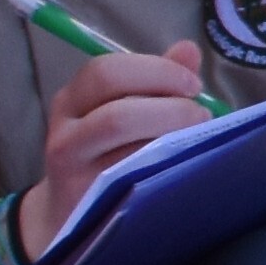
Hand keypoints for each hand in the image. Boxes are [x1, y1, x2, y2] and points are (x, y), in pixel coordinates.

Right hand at [16, 42, 213, 258]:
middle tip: (200, 114)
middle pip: (116, 112)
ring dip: (169, 133)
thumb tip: (189, 49)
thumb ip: (154, 81)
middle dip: (170, 108)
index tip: (193, 84)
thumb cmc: (104, 155)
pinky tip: (183, 164)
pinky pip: (127, 177)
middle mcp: (66, 130)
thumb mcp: (120, 112)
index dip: (156, 71)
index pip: (107, 71)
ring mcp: (74, 169)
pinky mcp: (87, 199)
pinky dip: (161, 165)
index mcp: (74, 99)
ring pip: (119, 142)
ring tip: (197, 135)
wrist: (65, 215)